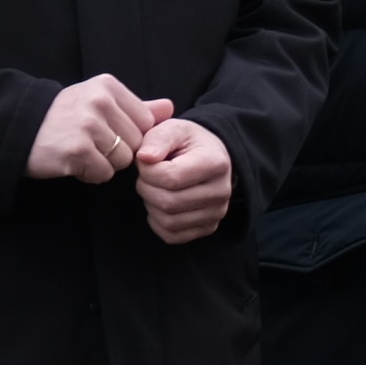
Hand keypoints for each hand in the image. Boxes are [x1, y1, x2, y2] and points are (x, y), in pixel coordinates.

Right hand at [30, 76, 173, 184]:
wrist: (17, 131)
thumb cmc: (63, 118)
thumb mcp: (98, 102)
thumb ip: (136, 106)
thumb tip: (170, 107)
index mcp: (107, 86)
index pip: (147, 121)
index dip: (129, 133)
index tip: (104, 129)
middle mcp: (99, 101)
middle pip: (137, 142)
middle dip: (118, 150)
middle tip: (89, 142)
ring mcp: (87, 125)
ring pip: (123, 160)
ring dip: (105, 163)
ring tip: (81, 151)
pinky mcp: (76, 150)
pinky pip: (104, 173)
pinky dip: (90, 174)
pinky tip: (73, 162)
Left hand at [133, 116, 234, 244]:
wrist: (210, 157)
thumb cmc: (187, 143)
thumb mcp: (173, 129)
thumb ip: (157, 139)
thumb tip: (143, 158)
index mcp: (215, 163)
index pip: (170, 178)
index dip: (147, 171)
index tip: (147, 160)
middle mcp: (222, 192)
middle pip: (168, 203)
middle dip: (146, 189)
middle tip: (147, 176)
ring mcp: (217, 213)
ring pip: (168, 222)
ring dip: (151, 205)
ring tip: (155, 188)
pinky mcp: (208, 227)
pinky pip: (172, 236)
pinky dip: (157, 223)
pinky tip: (160, 205)